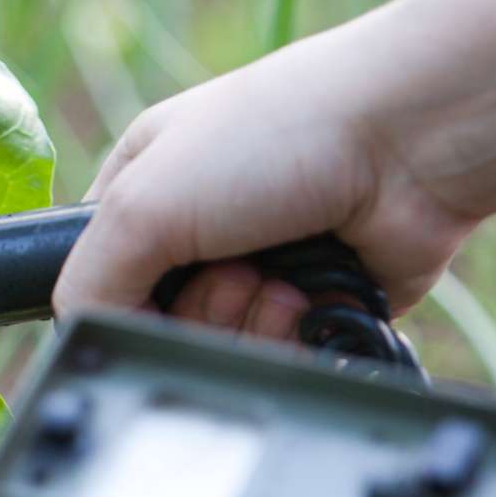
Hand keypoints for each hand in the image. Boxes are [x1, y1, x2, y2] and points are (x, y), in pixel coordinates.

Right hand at [51, 8, 479, 336]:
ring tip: (279, 278)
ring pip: (222, 351)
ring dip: (249, 325)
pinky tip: (310, 297)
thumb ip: (87, 282)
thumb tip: (85, 340)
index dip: (117, 303)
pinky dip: (295, 339)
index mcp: (146, 188)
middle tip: (231, 268)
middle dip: (198, 312)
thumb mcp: (141, 201)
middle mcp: (202, 231)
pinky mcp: (319, 305)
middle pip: (162, 327)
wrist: (410, 140)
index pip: (97, 280)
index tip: (143, 289)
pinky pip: (283, 361)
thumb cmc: (276, 135)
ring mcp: (263, 268)